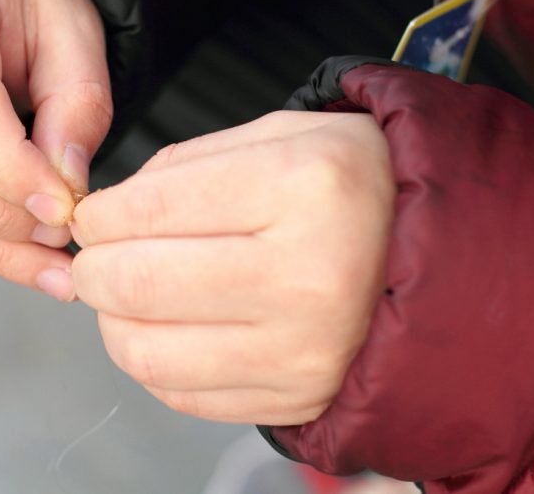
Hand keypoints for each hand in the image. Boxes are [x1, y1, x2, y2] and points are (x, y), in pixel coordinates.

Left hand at [68, 111, 393, 424]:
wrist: (441, 255)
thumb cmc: (352, 186)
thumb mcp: (282, 135)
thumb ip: (185, 165)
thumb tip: (105, 215)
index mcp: (304, 187)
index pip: (150, 208)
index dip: (99, 215)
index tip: (92, 217)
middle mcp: (308, 276)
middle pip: (139, 284)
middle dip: (92, 269)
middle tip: (95, 257)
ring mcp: (305, 350)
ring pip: (148, 351)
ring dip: (112, 321)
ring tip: (125, 295)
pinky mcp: (298, 398)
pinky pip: (183, 395)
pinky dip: (153, 361)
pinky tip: (167, 329)